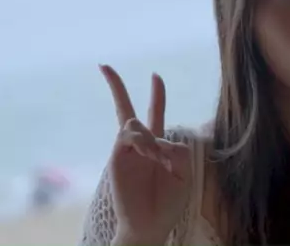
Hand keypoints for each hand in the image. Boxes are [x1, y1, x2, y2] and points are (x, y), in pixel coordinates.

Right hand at [99, 65, 191, 245]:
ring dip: (149, 137)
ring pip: (134, 123)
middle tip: (104, 66)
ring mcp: (126, 150)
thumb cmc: (169, 200)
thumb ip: (176, 148)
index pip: (156, 113)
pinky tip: (151, 155)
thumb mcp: (185, 169)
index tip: (156, 76)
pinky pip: (129, 136)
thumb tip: (155, 139)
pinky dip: (143, 141)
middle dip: (116, 87)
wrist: (151, 223)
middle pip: (126, 110)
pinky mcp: (117, 158)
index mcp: (159, 145)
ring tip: (157, 157)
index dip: (156, 95)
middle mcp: (140, 144)